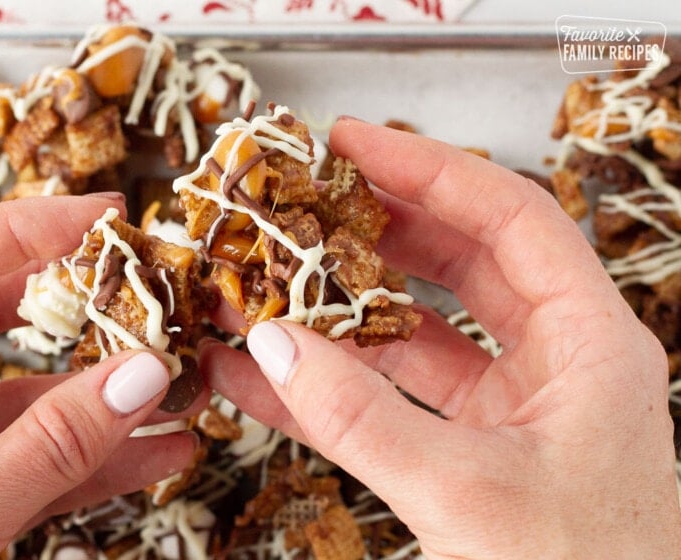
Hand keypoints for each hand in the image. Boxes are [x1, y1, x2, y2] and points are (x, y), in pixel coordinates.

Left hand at [0, 195, 202, 558]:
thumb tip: (145, 377)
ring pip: (22, 390)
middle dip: (75, 305)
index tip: (104, 218)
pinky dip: (94, 454)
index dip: (24, 228)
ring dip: (102, 391)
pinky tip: (159, 450)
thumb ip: (51, 449)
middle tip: (148, 290)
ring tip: (180, 384)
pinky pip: (31, 455)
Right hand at [200, 118, 680, 557]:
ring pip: (420, 326)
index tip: (352, 144)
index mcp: (591, 343)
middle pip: (461, 258)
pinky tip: (270, 375)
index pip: (510, 218)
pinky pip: (395, 396)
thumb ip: (362, 419)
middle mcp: (555, 359)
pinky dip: (336, 383)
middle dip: (379, 226)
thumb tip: (274, 346)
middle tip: (307, 198)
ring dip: (346, 306)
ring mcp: (511, 403)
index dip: (429, 170)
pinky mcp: (473, 444)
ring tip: (275, 279)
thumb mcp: (468, 492)